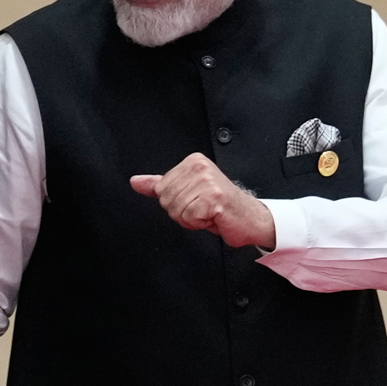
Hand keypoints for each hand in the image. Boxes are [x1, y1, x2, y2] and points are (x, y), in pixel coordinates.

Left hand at [131, 153, 275, 248]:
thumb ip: (159, 185)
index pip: (161, 189)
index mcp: (193, 162)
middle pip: (166, 200)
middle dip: (182, 212)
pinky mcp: (214, 198)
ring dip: (191, 219)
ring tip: (209, 213)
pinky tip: (214, 217)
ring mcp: (207, 181)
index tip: (196, 200)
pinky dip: (200, 224)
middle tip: (203, 209)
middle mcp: (200, 168)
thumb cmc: (220, 206)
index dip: (176, 202)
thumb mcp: (186, 192)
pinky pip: (189, 218)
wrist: (250, 218)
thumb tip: (136, 182)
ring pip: (177, 210)